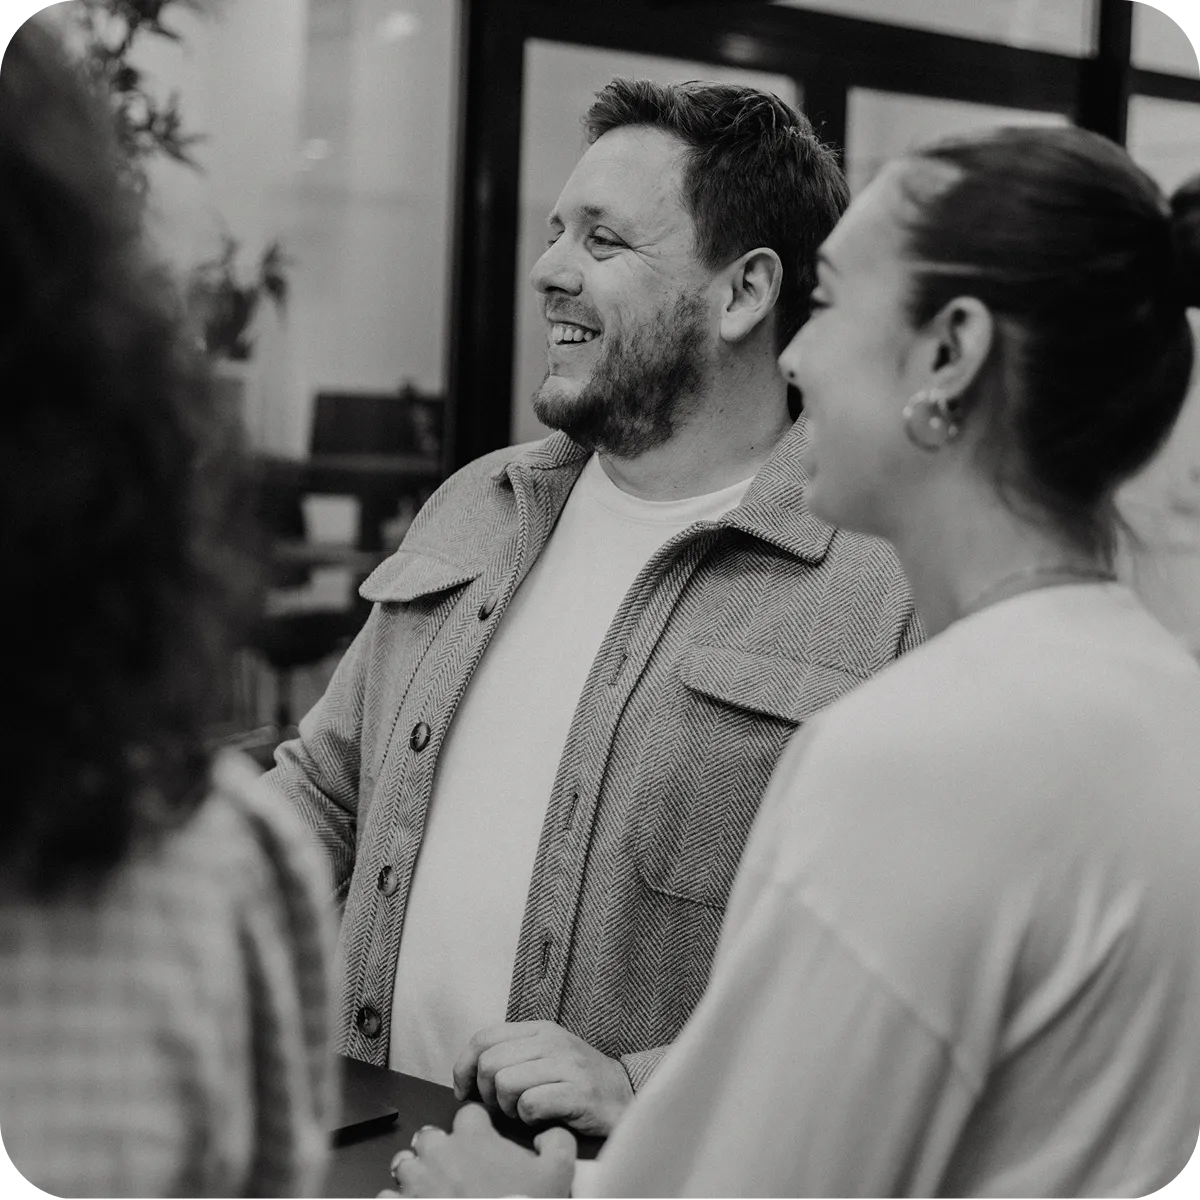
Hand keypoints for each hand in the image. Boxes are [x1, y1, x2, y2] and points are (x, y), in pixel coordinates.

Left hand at [375, 1104, 573, 1199]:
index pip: (468, 1113)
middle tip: (453, 1168)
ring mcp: (416, 1183)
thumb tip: (548, 1131)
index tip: (481, 1139)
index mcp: (473, 1139)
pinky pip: (387, 1197)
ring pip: (404, 1164)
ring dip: (415, 1173)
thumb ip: (557, 1140)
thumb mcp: (558, 1172)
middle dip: (439, 1149)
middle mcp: (440, 1155)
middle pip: (429, 1136)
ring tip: (430, 1188)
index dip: (476, 1126)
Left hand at [452, 1020, 633, 1135]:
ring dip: (507, 1108)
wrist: (626, 1096)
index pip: (483, 1038)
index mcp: (539, 1030)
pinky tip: (540, 1119)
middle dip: (487, 1093)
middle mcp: (552, 1041)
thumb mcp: (545, 1056)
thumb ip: (512, 1056)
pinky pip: (530, 1104)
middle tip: (502, 1108)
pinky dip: (528, 1119)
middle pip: (489, 1063)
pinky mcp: (578, 1091)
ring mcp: (566, 1064)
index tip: (466, 1092)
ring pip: (506, 1083)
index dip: (464, 1067)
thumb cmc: (578, 1082)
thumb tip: (468, 1076)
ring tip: (523, 1112)